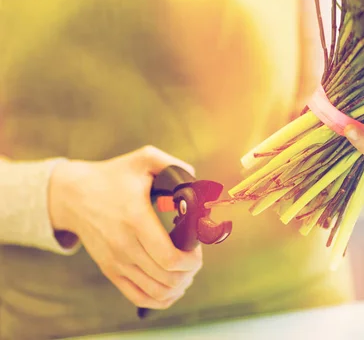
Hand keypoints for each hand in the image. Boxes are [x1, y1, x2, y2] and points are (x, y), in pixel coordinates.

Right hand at [48, 146, 202, 309]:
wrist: (73, 195)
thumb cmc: (113, 176)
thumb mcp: (143, 159)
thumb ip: (173, 165)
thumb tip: (195, 182)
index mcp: (136, 219)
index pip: (169, 257)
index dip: (191, 260)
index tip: (197, 249)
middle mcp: (124, 245)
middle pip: (167, 277)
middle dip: (190, 271)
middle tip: (194, 257)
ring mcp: (116, 261)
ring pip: (157, 292)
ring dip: (179, 285)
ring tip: (185, 270)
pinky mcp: (111, 270)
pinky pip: (140, 297)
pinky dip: (161, 298)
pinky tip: (172, 286)